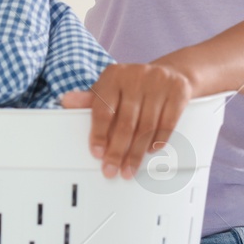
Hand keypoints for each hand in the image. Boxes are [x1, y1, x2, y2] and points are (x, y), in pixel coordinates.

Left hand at [60, 61, 191, 179]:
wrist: (171, 73)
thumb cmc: (133, 86)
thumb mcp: (110, 89)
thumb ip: (89, 100)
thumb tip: (65, 101)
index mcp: (113, 75)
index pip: (103, 109)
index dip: (99, 134)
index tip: (97, 154)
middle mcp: (135, 76)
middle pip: (125, 122)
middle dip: (118, 151)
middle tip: (112, 170)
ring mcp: (158, 82)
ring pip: (146, 126)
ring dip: (137, 152)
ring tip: (130, 168)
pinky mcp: (178, 90)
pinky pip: (168, 122)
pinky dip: (158, 140)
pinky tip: (151, 151)